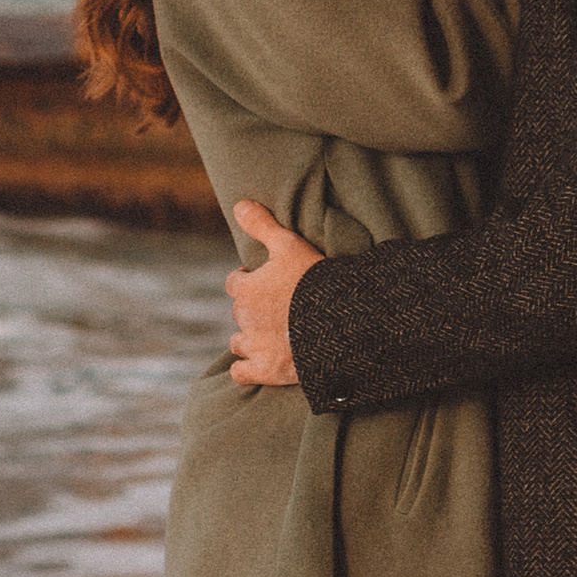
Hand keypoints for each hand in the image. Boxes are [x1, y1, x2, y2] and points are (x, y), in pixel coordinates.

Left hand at [227, 200, 319, 387]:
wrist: (341, 323)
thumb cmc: (316, 281)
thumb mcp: (290, 245)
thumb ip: (262, 224)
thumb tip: (238, 204)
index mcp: (247, 289)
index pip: (236, 283)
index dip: (250, 280)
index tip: (267, 281)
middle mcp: (245, 318)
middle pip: (240, 312)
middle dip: (254, 309)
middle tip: (279, 307)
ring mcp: (254, 346)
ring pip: (238, 342)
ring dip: (249, 338)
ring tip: (273, 334)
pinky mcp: (266, 370)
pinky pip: (241, 372)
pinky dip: (247, 369)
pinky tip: (260, 363)